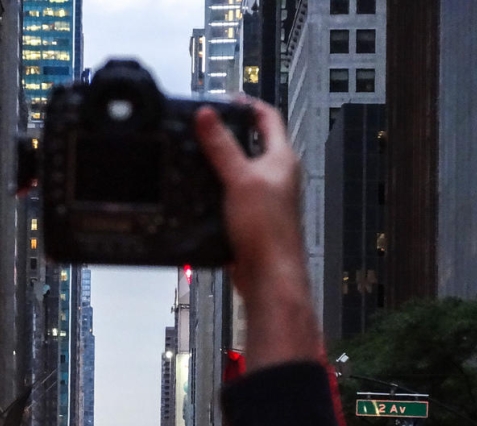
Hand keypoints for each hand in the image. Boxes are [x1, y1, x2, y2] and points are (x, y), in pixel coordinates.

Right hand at [195, 99, 319, 371]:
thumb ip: (222, 146)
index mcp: (281, 159)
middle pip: (251, 143)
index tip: (223, 99)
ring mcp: (264, 198)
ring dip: (218, 163)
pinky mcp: (251, 218)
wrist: (269, 275)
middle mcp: (276, 176)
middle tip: (202, 127)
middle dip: (226, 133)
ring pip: (239, 170)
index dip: (246, 104)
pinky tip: (198, 191)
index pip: (267, 118)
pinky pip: (231, 195)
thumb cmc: (268, 230)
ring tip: (195, 155)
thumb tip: (207, 115)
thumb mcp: (240, 178)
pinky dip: (215, 189)